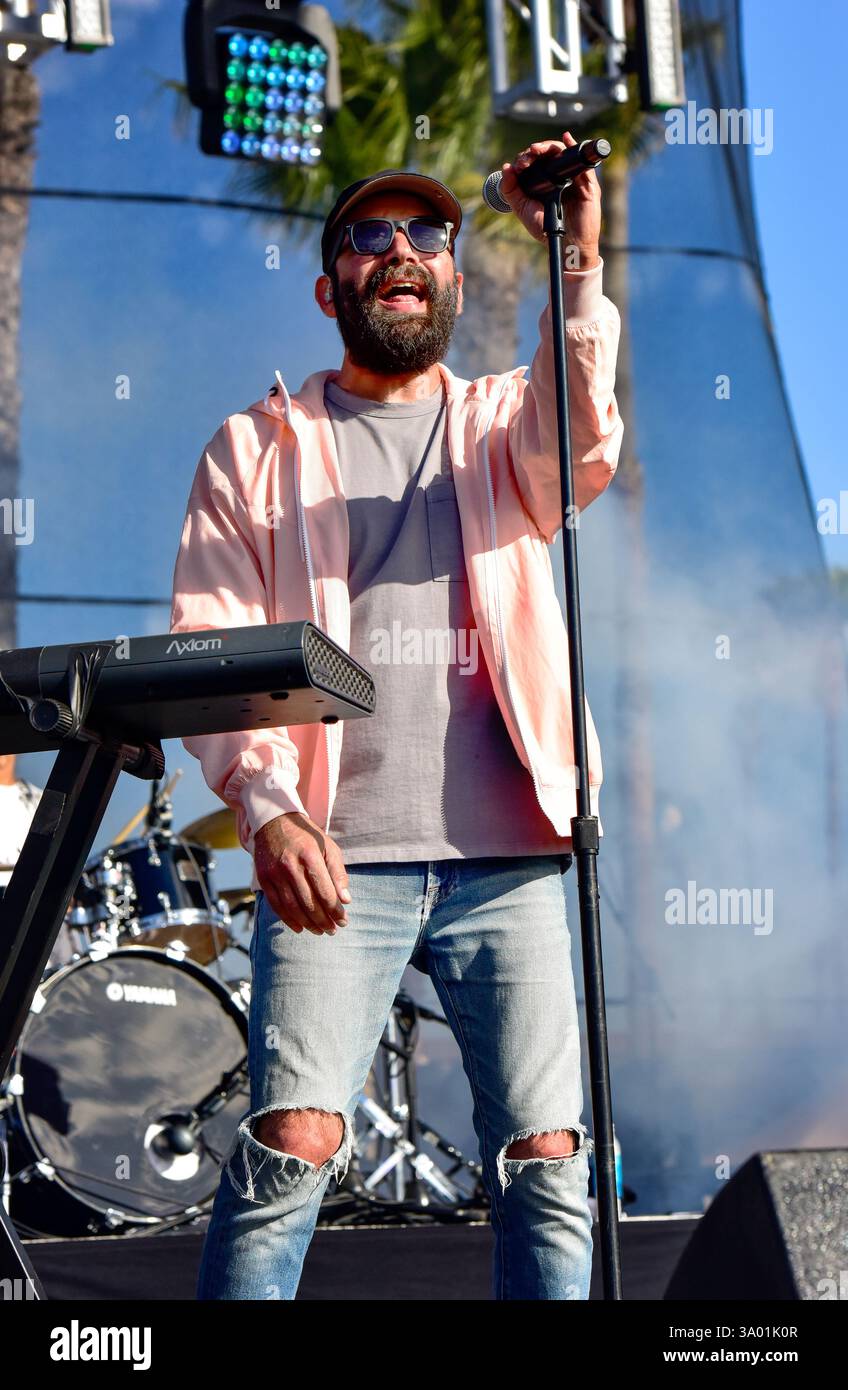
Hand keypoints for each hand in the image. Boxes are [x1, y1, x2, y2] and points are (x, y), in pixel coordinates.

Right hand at [254, 812, 350, 935]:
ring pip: (292, 907)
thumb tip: (346, 900)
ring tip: (320, 931)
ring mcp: (274, 872)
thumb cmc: (307, 837)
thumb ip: (338, 873)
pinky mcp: (263, 878)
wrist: (274, 822)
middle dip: (323, 920)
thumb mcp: (328, 847)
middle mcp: (290, 865)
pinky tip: (300, 928)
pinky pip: (276, 905)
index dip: (335, 910)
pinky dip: (288, 920)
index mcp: (310, 856)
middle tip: (333, 930)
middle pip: (309, 902)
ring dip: (308, 923)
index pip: (325, 891)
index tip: (344, 921)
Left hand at [499, 130, 601, 267]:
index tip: (519, 166)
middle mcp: (558, 177)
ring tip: (538, 149)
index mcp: (544, 181)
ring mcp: (573, 179)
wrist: (565, 243)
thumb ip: (511, 190)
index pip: (535, 161)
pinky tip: (566, 139)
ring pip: (563, 153)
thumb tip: (506, 167)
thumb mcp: (523, 208)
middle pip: (549, 153)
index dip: (526, 158)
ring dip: (550, 146)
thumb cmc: (545, 228)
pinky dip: (574, 148)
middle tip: (529, 154)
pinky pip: (582, 163)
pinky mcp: (587, 184)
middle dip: (537, 150)